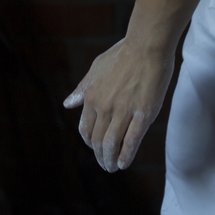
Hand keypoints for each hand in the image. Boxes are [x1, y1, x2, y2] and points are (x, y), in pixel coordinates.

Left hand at [63, 38, 172, 171]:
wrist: (146, 46)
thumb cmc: (122, 55)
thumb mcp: (95, 70)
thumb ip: (82, 89)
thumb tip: (68, 104)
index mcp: (92, 97)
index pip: (85, 129)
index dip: (89, 142)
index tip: (95, 149)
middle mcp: (104, 107)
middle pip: (98, 140)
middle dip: (99, 156)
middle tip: (104, 165)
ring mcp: (124, 111)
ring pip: (112, 143)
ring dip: (110, 160)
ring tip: (112, 168)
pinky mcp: (143, 114)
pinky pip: (132, 140)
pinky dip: (126, 155)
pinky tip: (124, 164)